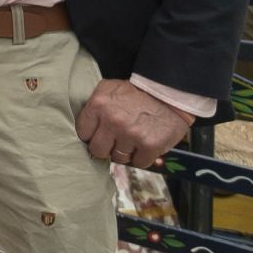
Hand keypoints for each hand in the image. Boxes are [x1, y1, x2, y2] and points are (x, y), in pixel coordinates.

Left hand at [75, 79, 191, 168]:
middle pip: (97, 150)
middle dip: (106, 148)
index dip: (92, 135)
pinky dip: (142, 157)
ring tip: (132, 140)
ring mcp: (131, 135)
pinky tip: (145, 145)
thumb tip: (85, 127)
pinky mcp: (149, 146)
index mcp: (98, 105)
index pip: (83, 132)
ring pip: (118, 158)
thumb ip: (94, 106)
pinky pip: (138, 163)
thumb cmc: (137, 93)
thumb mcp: (109, 89)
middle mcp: (112, 121)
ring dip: (125, 152)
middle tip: (115, 141)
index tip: (99, 135)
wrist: (169, 94)